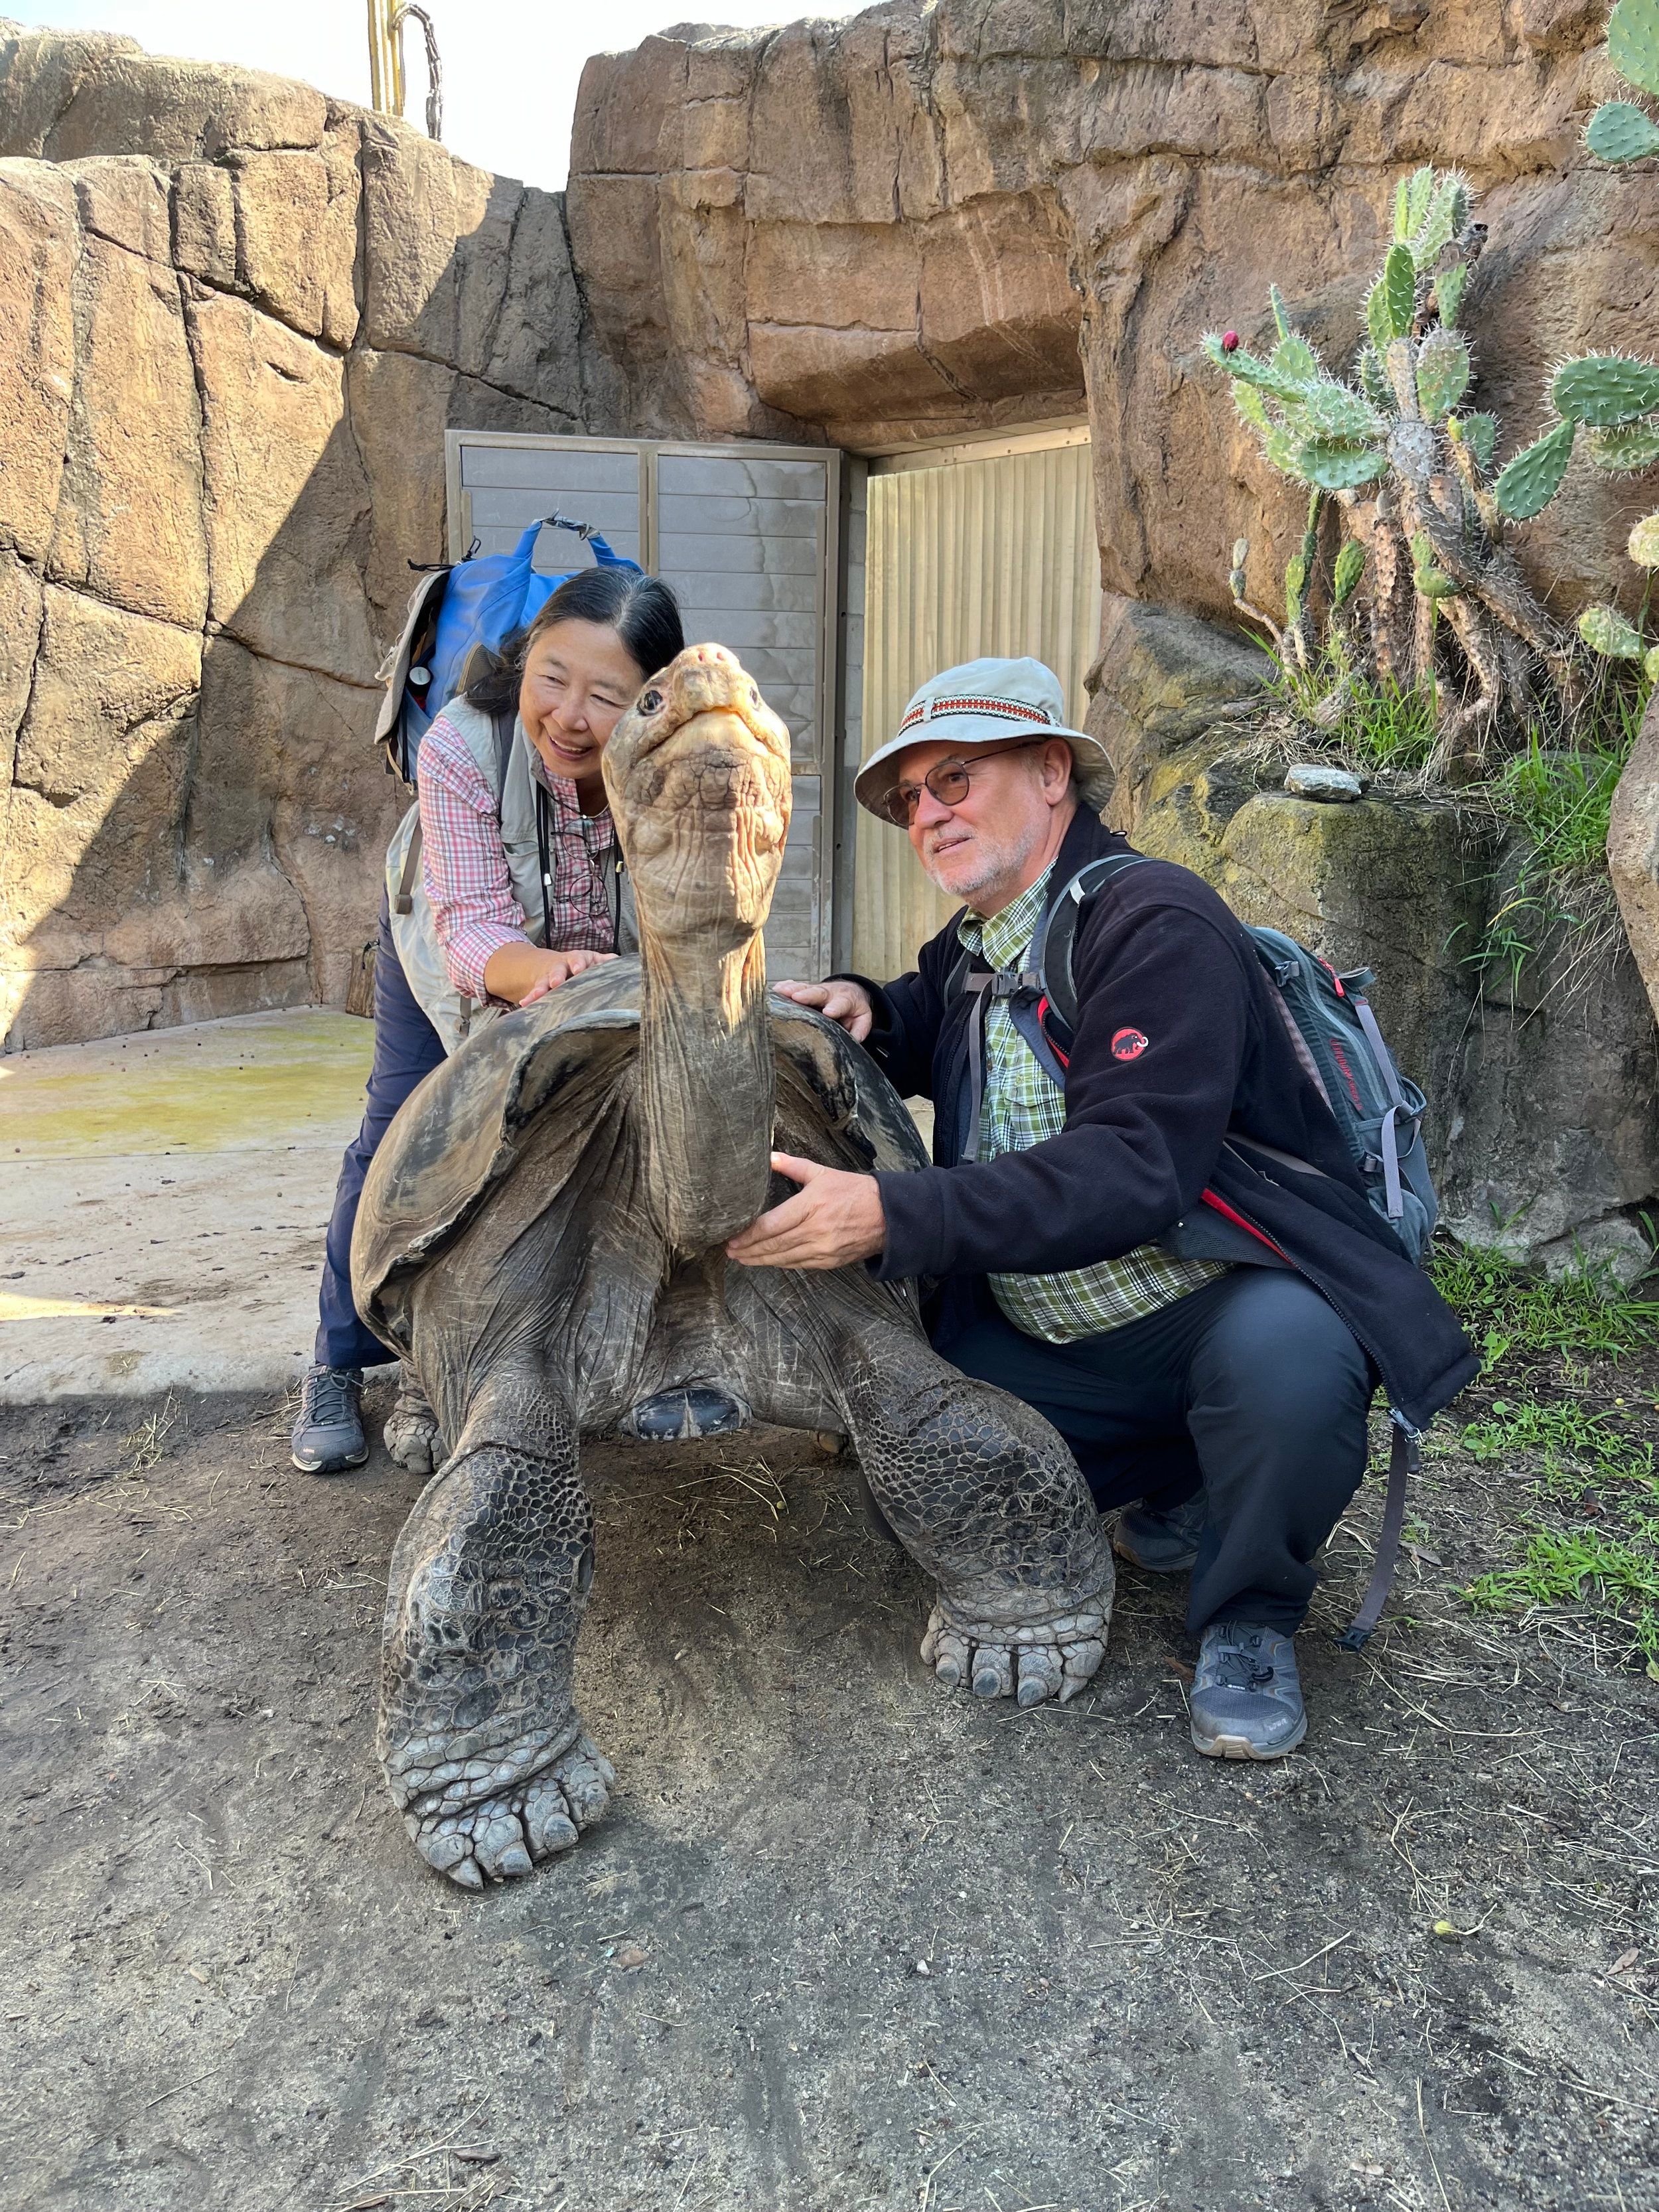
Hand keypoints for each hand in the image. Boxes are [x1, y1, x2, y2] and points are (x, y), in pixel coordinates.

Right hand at [517, 947, 616, 1005]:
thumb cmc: (578, 964)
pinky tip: (525, 1003)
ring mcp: (549, 977)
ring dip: (540, 988)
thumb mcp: (591, 960)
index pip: (579, 958)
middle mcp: (562, 966)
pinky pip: (534, 992)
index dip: (578, 963)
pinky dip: (530, 997)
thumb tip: (620, 962)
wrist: (551, 963)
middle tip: (556, 982)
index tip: (578, 969)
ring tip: (537, 996)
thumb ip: (605, 962)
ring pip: (544, 981)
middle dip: (557, 975)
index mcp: (578, 959)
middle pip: (558, 969)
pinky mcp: (541, 987)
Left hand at [726, 1152, 885, 1270]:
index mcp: (811, 1206)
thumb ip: (793, 1166)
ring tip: (743, 1259)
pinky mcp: (830, 1261)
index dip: (749, 1234)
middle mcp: (815, 1231)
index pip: (771, 1225)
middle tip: (731, 1251)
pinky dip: (781, 1263)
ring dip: (761, 1260)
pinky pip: (799, 1265)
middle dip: (749, 1250)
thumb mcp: (823, 1173)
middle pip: (773, 1245)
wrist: (887, 1215)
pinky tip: (769, 1261)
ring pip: (784, 1259)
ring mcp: (823, 1249)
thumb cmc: (855, 1191)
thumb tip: (769, 1157)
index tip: (732, 1237)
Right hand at [771, 977, 873, 1042]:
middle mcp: (830, 993)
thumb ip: (860, 1029)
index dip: (835, 1007)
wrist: (850, 992)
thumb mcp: (862, 1019)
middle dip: (807, 995)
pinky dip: (786, 987)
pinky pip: (796, 987)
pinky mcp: (807, 989)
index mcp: (846, 1001)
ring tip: (780, 991)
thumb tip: (854, 1040)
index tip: (828, 1012)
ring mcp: (817, 990)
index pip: (841, 1004)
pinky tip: (776, 989)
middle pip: (819, 993)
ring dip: (792, 989)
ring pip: (805, 988)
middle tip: (796, 997)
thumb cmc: (853, 1009)